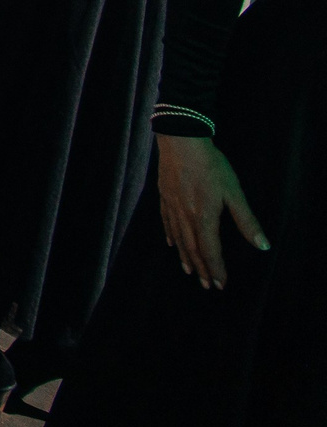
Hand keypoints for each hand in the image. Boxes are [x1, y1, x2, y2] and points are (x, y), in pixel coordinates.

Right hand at [156, 132, 268, 289]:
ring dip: (185, 257)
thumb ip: (247, 220)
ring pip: (179, 239)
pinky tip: (171, 243)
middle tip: (206, 285)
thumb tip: (263, 245)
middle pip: (193, 249)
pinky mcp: (164, 197)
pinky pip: (166, 222)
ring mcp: (172, 207)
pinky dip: (170, 236)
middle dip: (201, 269)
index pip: (210, 251)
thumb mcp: (234, 192)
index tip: (221, 284)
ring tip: (189, 271)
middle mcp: (186, 217)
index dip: (217, 269)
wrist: (181, 141)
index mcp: (204, 217)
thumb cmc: (211, 165)